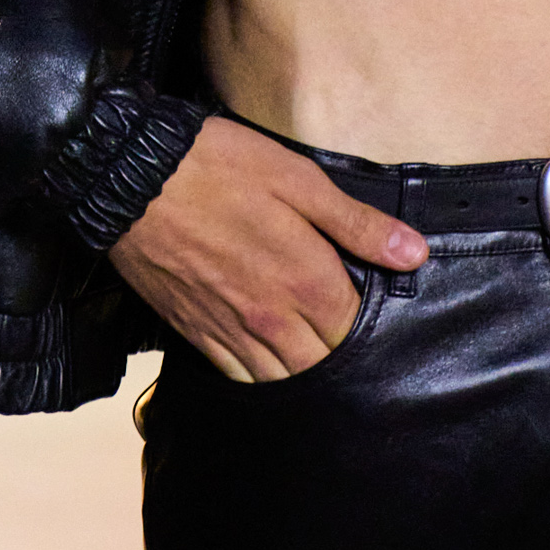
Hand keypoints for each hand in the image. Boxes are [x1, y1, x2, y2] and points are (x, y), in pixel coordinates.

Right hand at [107, 117, 427, 380]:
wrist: (135, 176)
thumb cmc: (221, 167)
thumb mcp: (299, 180)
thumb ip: (357, 224)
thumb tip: (414, 253)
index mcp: (306, 280)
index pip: (356, 330)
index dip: (370, 321)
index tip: (372, 303)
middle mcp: (271, 319)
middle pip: (323, 366)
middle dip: (340, 355)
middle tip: (344, 330)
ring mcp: (230, 332)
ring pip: (282, 382)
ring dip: (303, 373)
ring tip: (313, 352)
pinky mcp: (195, 333)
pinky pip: (237, 378)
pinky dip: (259, 379)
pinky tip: (268, 362)